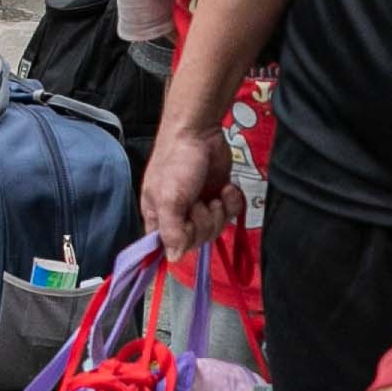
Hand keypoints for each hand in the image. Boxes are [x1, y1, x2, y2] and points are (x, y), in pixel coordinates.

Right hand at [142, 117, 234, 262]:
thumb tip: (172, 259)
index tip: (188, 227)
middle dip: (205, 223)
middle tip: (202, 203)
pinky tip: (226, 188)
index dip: (182, 242)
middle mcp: (178, 216)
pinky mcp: (219, 197)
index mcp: (158, 218)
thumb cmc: (176, 160)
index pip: (169, 248)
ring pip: (216, 230)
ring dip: (220, 212)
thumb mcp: (169, 198)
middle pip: (197, 241)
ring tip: (215, 194)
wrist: (200, 131)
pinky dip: (232, 202)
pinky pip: (231, 214)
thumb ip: (171, 230)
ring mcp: (200, 207)